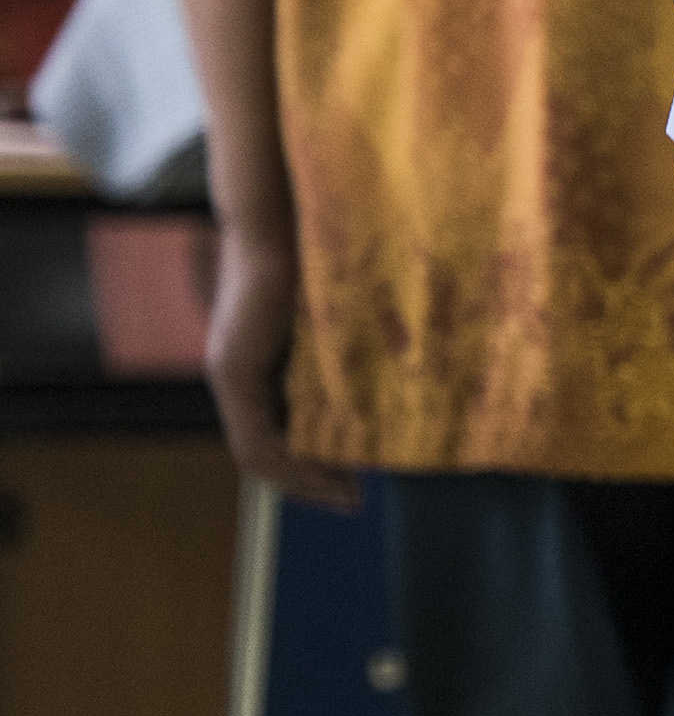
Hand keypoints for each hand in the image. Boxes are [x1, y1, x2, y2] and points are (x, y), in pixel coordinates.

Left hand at [203, 219, 356, 509]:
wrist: (284, 214)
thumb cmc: (324, 254)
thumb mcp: (345, 319)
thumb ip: (354, 351)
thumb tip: (400, 384)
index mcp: (264, 362)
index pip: (281, 432)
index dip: (315, 468)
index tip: (358, 487)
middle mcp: (239, 374)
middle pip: (267, 452)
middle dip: (311, 484)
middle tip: (355, 501)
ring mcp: (232, 372)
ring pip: (259, 451)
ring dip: (302, 481)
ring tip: (347, 495)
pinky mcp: (234, 370)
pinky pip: (256, 438)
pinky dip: (290, 464)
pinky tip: (330, 472)